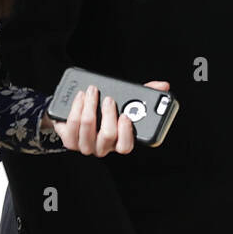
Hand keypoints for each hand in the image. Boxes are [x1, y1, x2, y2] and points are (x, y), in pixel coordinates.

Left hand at [46, 80, 169, 155]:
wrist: (73, 115)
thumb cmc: (103, 110)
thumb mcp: (125, 101)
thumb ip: (144, 94)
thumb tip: (162, 86)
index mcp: (118, 141)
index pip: (125, 146)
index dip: (126, 133)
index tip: (125, 116)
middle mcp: (103, 147)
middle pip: (107, 136)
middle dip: (108, 114)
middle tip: (108, 99)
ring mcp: (86, 145)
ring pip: (87, 128)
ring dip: (89, 106)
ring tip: (91, 92)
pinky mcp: (70, 141)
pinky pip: (72, 124)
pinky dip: (76, 107)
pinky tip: (80, 97)